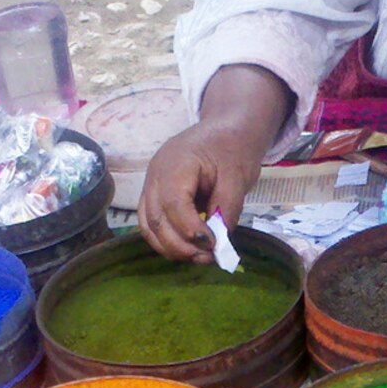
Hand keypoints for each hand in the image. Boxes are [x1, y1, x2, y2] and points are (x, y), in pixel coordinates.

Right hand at [137, 64, 294, 262]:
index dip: (190, 230)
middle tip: (208, 258)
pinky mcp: (154, 195)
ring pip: (148, 226)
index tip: (213, 245)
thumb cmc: (232, 147)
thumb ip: (227, 206)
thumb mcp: (238, 175)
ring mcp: (150, 184)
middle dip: (180, 245)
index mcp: (175, 163)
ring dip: (171, 248)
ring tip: (199, 257)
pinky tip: (187, 249)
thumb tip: (218, 240)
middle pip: (156, 219)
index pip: (173, 204)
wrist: (225, 129)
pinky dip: (166, 240)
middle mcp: (155, 174)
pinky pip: (151, 223)